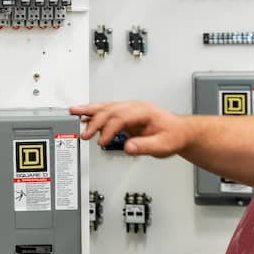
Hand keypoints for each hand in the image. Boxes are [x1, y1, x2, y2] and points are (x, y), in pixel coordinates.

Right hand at [69, 100, 191, 156]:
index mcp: (144, 112)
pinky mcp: (125, 114)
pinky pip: (107, 111)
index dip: (109, 129)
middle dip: (94, 121)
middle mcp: (135, 107)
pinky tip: (83, 116)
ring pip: (106, 106)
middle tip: (84, 134)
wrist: (180, 132)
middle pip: (110, 109)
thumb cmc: (173, 136)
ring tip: (72, 112)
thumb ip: (145, 146)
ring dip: (89, 110)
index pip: (121, 117)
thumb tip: (128, 147)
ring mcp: (129, 109)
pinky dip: (93, 113)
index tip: (102, 142)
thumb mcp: (163, 146)